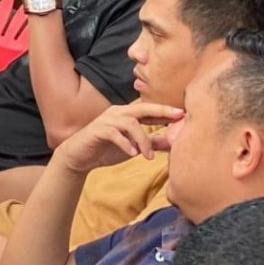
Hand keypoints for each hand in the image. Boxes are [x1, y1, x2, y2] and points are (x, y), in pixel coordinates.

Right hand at [54, 99, 183, 174]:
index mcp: (127, 115)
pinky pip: (114, 133)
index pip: (149, 110)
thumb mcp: (134, 147)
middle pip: (142, 107)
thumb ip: (151, 143)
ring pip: (130, 122)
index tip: (185, 113)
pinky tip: (132, 153)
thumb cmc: (106, 149)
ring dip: (143, 139)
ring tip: (148, 156)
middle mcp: (118, 113)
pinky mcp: (98, 130)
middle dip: (161, 110)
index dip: (166, 110)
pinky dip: (125, 143)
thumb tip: (174, 143)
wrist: (79, 156)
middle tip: (178, 116)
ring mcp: (107, 120)